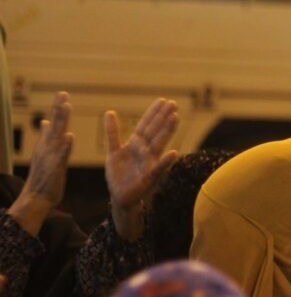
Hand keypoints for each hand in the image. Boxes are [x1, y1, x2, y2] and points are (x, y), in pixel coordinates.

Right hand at [10, 93, 73, 235]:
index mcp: (46, 144)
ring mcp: (50, 157)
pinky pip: (61, 156)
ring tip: (66, 107)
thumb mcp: (44, 153)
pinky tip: (70, 136)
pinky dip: (65, 146)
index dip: (57, 109)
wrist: (36, 198)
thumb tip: (46, 122)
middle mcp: (47, 148)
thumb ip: (47, 137)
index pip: (53, 123)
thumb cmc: (43, 176)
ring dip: (61, 121)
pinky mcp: (55, 168)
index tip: (62, 94)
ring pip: (57, 136)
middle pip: (54, 125)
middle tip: (63, 93)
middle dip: (59, 109)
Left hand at [104, 98, 178, 238]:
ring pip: (159, 144)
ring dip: (167, 131)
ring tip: (175, 118)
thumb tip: (109, 112)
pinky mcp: (149, 177)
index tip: (163, 100)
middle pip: (155, 131)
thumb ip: (113, 132)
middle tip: (173, 103)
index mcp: (136, 144)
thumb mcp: (113, 151)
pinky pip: (158, 168)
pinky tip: (174, 153)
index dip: (153, 113)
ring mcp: (149, 163)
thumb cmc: (119, 174)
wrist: (121, 196)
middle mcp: (145, 151)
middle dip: (163, 117)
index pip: (146, 125)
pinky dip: (166, 161)